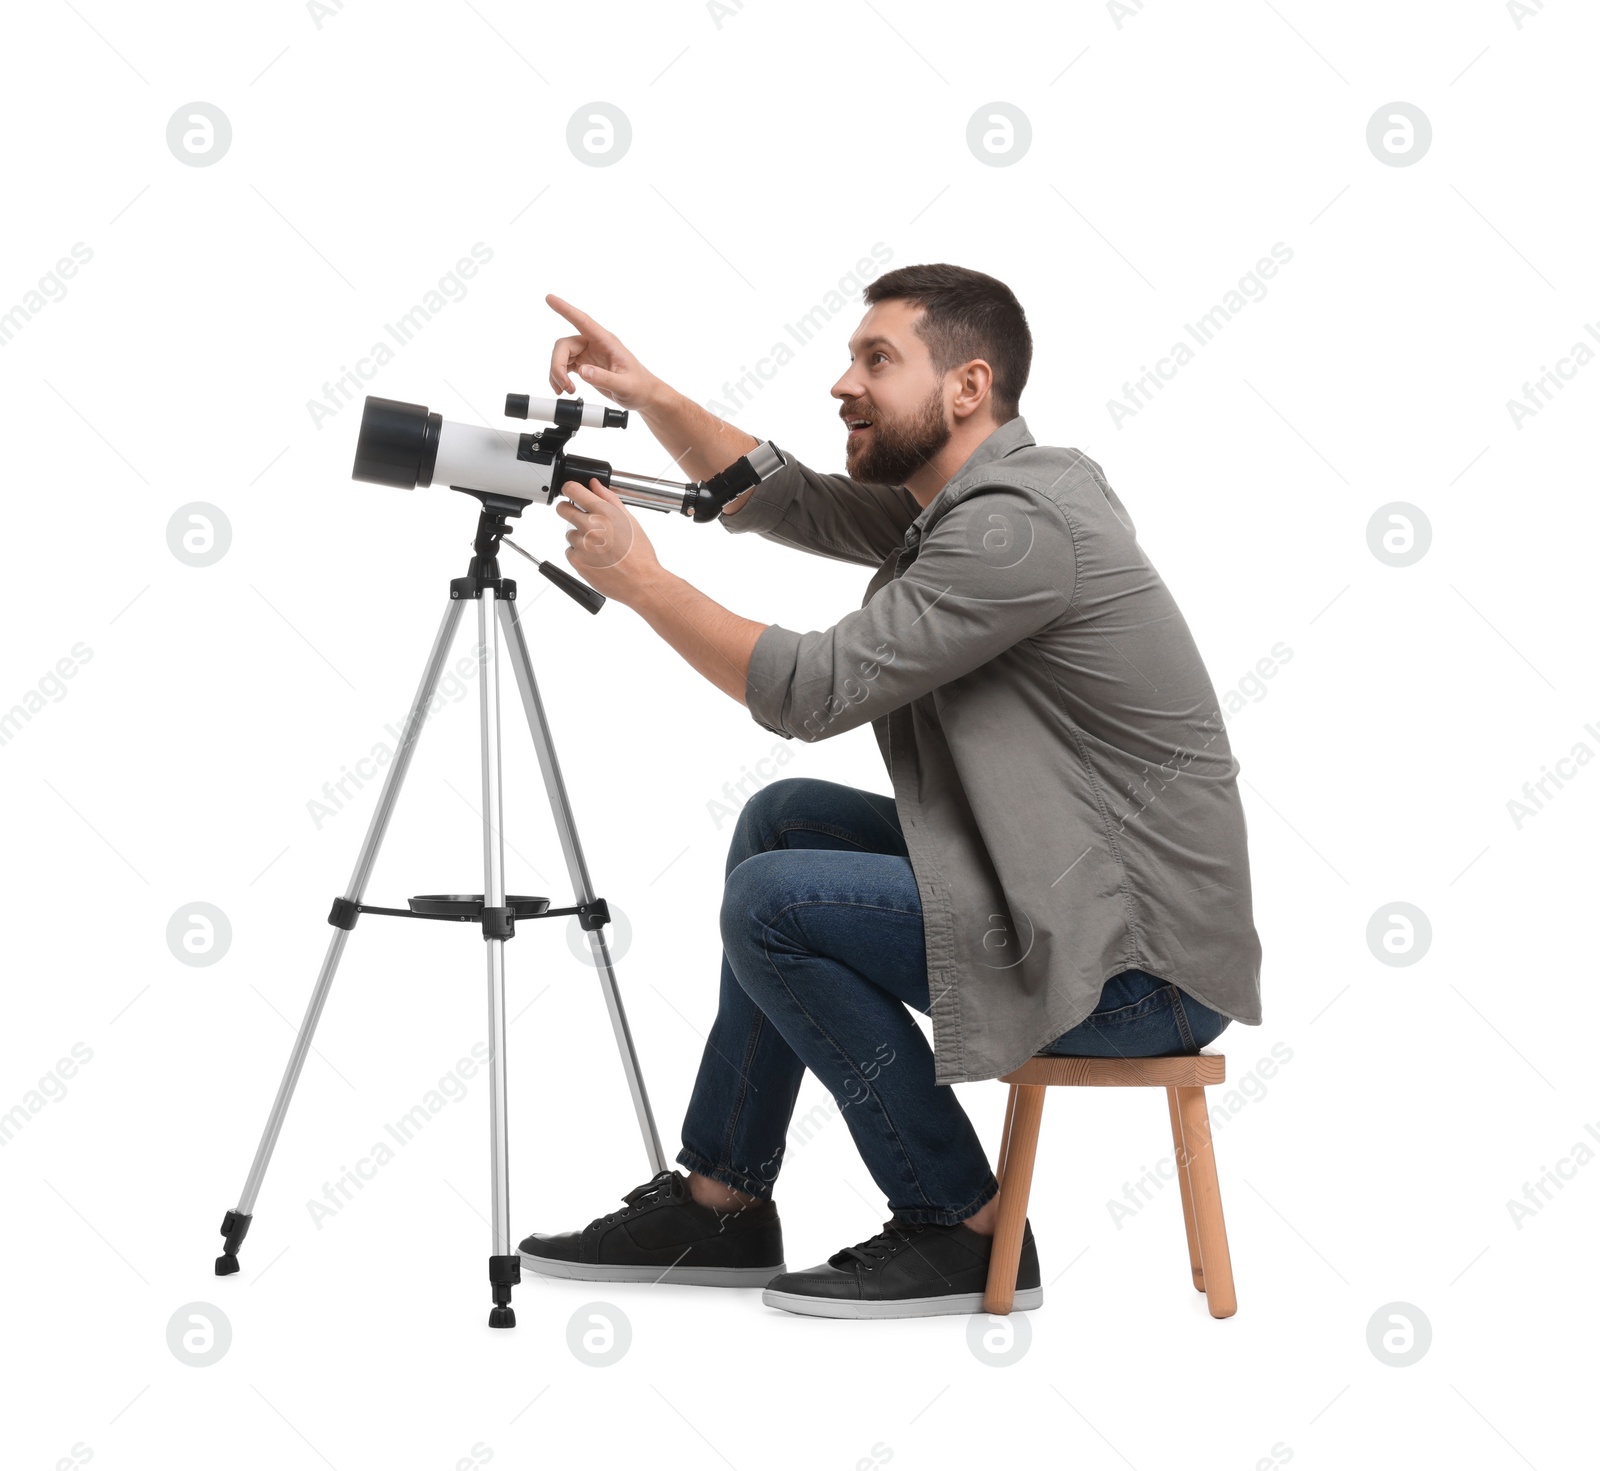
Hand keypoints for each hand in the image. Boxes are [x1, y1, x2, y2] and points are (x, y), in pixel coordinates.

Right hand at [547, 295, 661, 410]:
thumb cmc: (639, 387)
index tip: (549, 299)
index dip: (566, 309)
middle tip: (564, 385)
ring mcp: (588, 353)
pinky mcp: (584, 364)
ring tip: (565, 389)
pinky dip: (560, 377)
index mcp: (606, 342)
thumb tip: (582, 371)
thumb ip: (604, 378)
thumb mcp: (624, 385)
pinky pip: (564, 365)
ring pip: (561, 355)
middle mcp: (594, 344)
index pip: (583, 321)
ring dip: (557, 373)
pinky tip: (564, 388)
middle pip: (565, 345)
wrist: (643, 395)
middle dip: (557, 365)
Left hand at [554, 477, 663, 606]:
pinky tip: (595, 558)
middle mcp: (591, 526)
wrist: (641, 582)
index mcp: (604, 513)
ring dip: (579, 537)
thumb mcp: (629, 520)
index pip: (573, 489)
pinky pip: (570, 552)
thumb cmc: (639, 553)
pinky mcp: (577, 561)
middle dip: (569, 510)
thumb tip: (594, 484)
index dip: (570, 489)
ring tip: (599, 547)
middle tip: (582, 519)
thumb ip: (608, 499)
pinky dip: (579, 554)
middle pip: (562, 509)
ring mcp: (582, 544)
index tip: (571, 492)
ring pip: (569, 533)